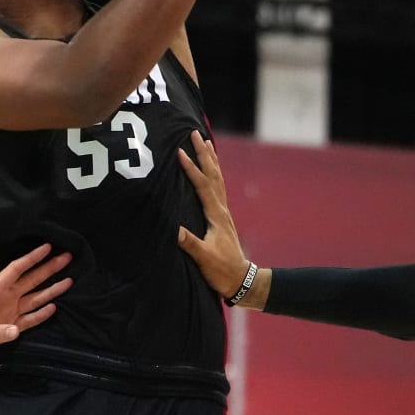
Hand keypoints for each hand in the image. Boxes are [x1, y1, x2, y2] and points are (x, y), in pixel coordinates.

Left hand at [0, 243, 71, 361]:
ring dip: (51, 290)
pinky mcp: (8, 326)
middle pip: (31, 279)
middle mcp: (5, 297)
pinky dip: (41, 314)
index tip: (48, 246)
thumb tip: (16, 330)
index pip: (16, 269)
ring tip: (69, 281)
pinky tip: (54, 307)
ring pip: (34, 297)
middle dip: (49, 268)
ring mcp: (8, 311)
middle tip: (68, 257)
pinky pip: (29, 319)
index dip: (32, 258)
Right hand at [177, 130, 249, 298]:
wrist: (241, 280)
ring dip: (211, 159)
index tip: (180, 151)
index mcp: (216, 214)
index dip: (191, 168)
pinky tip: (211, 170)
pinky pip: (218, 187)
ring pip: (217, 178)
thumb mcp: (204, 258)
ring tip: (206, 142)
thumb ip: (190, 243)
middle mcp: (221, 208)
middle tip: (195, 133)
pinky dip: (214, 173)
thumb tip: (173, 229)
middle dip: (204, 153)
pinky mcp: (222, 217)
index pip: (202, 185)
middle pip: (213, 174)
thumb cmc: (222, 270)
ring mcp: (223, 211)